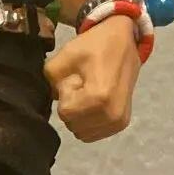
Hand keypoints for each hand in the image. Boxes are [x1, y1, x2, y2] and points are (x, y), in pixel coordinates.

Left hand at [43, 16, 139, 142]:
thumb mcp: (65, 55)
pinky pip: (91, 133)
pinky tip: (95, 101)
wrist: (123, 41)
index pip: (65, 112)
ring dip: (79, 114)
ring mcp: (118, 122)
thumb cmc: (95, 46)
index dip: (66, 93)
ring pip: (80, 131)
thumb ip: (50, 79)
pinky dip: (88, 119)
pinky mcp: (120, 124)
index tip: (77, 78)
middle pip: (72, 123)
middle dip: (72, 105)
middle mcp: (112, 114)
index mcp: (100, 98)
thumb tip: (54, 97)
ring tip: (89, 91)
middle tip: (83, 84)